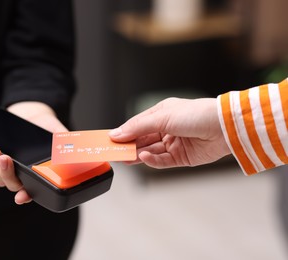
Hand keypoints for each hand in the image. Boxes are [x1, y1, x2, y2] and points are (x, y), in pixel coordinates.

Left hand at [0, 102, 67, 203]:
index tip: (21, 197)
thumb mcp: (59, 133)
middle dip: (6, 173)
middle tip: (6, 157)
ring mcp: (7, 169)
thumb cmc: (47, 127)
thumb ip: (66, 143)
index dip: (26, 196)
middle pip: (11, 184)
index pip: (32, 190)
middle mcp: (21, 175)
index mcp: (38, 173)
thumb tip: (72, 151)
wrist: (32, 114)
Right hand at [109, 98, 230, 168]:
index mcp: (161, 114)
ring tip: (126, 158)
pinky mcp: (182, 157)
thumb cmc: (197, 114)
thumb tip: (117, 133)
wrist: (224, 127)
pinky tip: (144, 158)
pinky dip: (152, 160)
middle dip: (129, 146)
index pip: (137, 125)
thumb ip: (138, 127)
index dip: (124, 133)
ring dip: (138, 155)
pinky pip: (162, 161)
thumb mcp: (162, 117)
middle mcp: (167, 129)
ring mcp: (174, 143)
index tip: (110, 140)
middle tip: (114, 153)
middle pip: (142, 140)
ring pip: (150, 151)